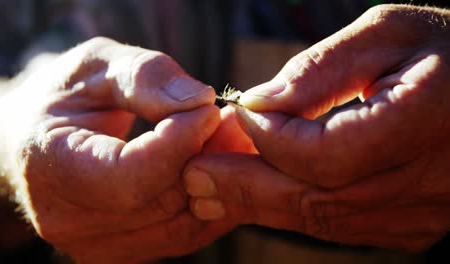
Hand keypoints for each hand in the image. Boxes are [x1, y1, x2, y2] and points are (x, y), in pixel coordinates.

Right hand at [0, 37, 233, 262]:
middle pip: (162, 201)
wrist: (37, 138)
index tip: (212, 108)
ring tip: (228, 138)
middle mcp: (67, 219)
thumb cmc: (67, 96)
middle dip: (209, 157)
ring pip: (181, 224)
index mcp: (47, 165)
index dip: (181, 143)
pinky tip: (217, 165)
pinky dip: (209, 201)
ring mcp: (94, 244)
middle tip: (233, 120)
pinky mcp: (121, 250)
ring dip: (218, 180)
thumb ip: (144, 76)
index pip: (130, 176)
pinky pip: (182, 234)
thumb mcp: (97, 65)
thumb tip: (200, 100)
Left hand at [184, 5, 449, 250]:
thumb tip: (258, 105)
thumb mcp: (388, 34)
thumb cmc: (447, 48)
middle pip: (315, 199)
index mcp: (426, 122)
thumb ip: (322, 71)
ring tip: (209, 191)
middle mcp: (429, 182)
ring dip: (261, 206)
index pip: (324, 154)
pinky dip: (293, 212)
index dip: (271, 138)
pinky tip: (257, 198)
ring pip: (324, 220)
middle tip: (193, 176)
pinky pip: (341, 226)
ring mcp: (424, 212)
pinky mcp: (414, 222)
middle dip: (246, 188)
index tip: (235, 116)